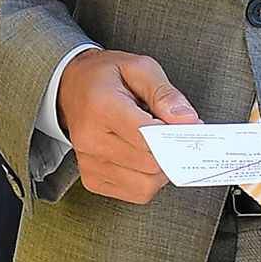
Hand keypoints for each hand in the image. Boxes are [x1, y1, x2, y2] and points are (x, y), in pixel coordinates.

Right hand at [57, 47, 198, 202]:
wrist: (72, 89)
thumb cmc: (105, 77)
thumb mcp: (139, 68)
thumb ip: (165, 94)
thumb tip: (187, 120)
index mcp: (101, 108)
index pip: (147, 138)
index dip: (175, 136)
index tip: (188, 127)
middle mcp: (90, 140)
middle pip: (150, 165)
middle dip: (171, 152)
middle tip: (174, 135)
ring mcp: (89, 163)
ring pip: (145, 186)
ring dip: (161, 170)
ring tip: (157, 147)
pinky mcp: (92, 180)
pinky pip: (136, 193)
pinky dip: (148, 180)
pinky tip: (144, 159)